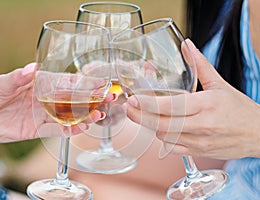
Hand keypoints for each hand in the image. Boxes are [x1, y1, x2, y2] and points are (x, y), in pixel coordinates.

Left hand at [0, 63, 113, 145]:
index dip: (82, 81)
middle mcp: (44, 99)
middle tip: (109, 98)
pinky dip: (69, 130)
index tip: (100, 81)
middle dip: (91, 98)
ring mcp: (42, 115)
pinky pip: (56, 130)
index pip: (65, 81)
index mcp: (38, 84)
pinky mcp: (37, 129)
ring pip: (68, 115)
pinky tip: (82, 128)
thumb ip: (17, 78)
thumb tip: (32, 69)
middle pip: (72, 99)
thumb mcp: (0, 84)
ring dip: (85, 115)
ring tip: (99, 115)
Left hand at [124, 39, 259, 159]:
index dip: (148, 104)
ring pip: (163, 136)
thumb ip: (200, 65)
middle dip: (139, 116)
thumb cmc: (240, 110)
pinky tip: (159, 127)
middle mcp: (201, 125)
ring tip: (141, 114)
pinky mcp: (197, 152)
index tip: (134, 98)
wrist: (257, 134)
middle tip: (129, 107)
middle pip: (161, 124)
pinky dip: (161, 137)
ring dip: (149, 125)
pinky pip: (171, 148)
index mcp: (206, 105)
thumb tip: (187, 46)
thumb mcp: (220, 84)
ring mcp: (198, 141)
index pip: (170, 106)